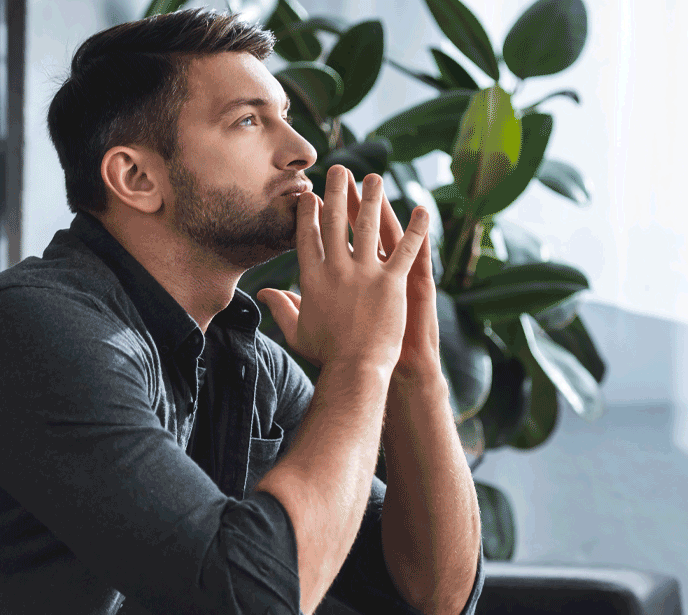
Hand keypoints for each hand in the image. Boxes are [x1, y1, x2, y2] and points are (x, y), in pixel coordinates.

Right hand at [258, 165, 429, 372]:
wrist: (355, 371)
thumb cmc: (326, 356)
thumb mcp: (297, 331)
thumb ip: (282, 307)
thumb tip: (265, 294)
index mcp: (313, 278)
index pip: (308, 236)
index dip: (310, 212)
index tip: (311, 194)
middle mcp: (336, 269)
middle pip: (335, 222)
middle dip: (336, 192)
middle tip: (340, 170)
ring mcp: (364, 274)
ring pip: (369, 227)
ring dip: (372, 199)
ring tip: (375, 178)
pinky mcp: (391, 283)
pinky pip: (406, 249)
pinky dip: (416, 229)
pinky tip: (422, 210)